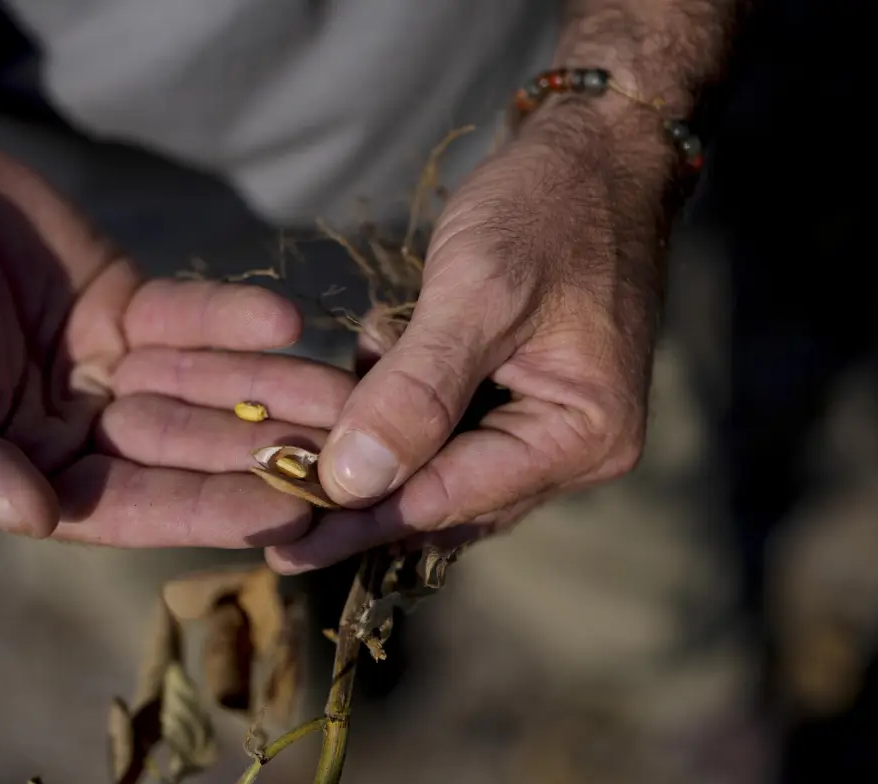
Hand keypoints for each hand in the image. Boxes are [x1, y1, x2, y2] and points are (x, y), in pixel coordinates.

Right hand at [0, 141, 354, 546]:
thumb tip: (31, 520)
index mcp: (30, 472)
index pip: (130, 506)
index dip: (204, 510)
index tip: (280, 514)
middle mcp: (83, 432)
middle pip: (187, 453)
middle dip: (262, 456)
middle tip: (344, 461)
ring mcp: (115, 369)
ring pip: (207, 388)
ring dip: (274, 392)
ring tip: (345, 395)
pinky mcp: (138, 306)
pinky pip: (195, 316)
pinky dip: (236, 317)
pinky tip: (288, 319)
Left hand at [267, 101, 673, 570]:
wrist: (601, 146)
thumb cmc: (548, 205)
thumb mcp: (477, 291)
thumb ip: (415, 391)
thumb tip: (350, 484)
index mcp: (582, 434)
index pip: (453, 498)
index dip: (364, 517)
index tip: (287, 543)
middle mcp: (577, 449)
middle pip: (447, 499)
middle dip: (363, 489)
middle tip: (277, 510)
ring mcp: (554, 426)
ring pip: (441, 468)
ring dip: (379, 440)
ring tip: (319, 418)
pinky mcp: (528, 398)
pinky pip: (451, 431)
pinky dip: (401, 407)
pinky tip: (369, 364)